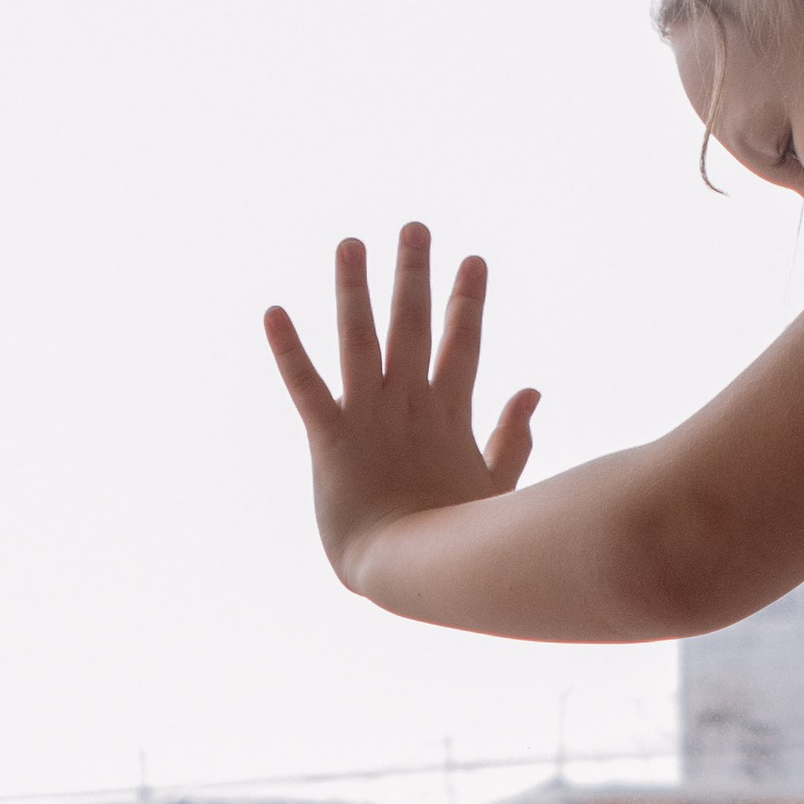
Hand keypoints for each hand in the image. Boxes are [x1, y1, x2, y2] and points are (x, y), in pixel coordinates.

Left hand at [265, 225, 538, 596]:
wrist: (412, 576)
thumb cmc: (455, 543)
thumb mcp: (493, 486)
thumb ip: (513, 438)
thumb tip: (532, 392)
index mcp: (450, 415)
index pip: (463, 344)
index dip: (467, 302)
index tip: (472, 260)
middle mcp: (409, 405)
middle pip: (414, 326)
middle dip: (415, 274)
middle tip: (414, 227)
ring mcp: (370, 418)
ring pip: (361, 339)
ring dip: (354, 289)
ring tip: (350, 244)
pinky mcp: (332, 439)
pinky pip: (305, 386)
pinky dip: (288, 349)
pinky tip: (272, 311)